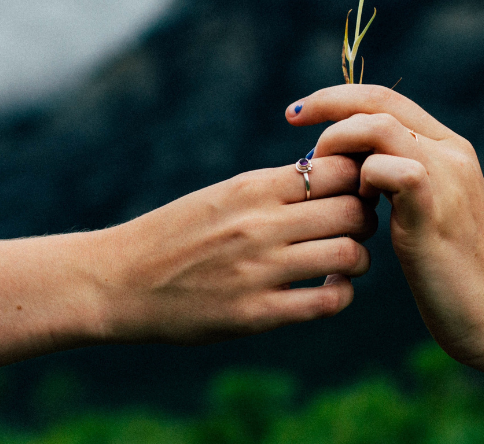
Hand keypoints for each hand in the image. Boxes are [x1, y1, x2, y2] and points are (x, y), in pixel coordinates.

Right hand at [98, 155, 376, 344]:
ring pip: (349, 255)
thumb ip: (272, 188)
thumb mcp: (221, 195)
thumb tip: (329, 174)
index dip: (358, 179)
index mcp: (252, 189)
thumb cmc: (175, 234)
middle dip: (365, 218)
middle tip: (357, 226)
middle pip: (352, 211)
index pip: (338, 170)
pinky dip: (341, 294)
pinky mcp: (256, 313)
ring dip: (358, 258)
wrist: (118, 281)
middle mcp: (260, 225)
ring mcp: (260, 271)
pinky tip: (329, 289)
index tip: (353, 190)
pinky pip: (327, 302)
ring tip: (344, 260)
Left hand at [287, 86, 483, 369]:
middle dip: (327, 105)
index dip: (339, 98)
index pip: (387, 99)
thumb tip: (351, 172)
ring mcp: (447, 177)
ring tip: (323, 178)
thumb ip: (397, 186)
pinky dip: (361, 180)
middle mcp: (452, 152)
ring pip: (378, 126)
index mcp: (449, 150)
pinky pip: (388, 168)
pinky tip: (360, 209)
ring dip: (338, 144)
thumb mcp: (425, 217)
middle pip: (379, 101)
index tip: (299, 113)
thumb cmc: (457, 277)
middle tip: (292, 121)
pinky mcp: (435, 209)